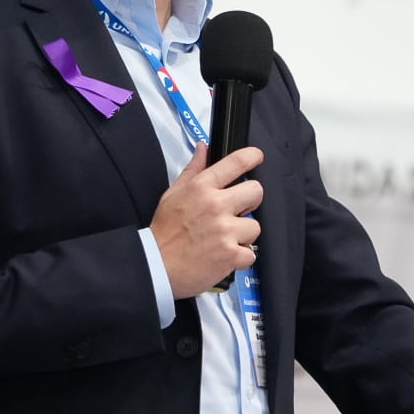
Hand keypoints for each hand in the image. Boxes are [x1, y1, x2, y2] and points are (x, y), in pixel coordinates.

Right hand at [151, 141, 263, 299]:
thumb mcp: (173, 193)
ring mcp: (225, 231)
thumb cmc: (164, 231)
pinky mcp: (230, 254)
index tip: (257, 157)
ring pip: (255, 226)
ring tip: (225, 239)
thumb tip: (204, 148)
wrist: (156, 265)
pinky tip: (225, 256)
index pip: (237, 162)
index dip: (252, 156)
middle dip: (250, 201)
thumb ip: (194, 170)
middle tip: (238, 210)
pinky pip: (251, 253)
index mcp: (201, 187)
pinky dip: (240, 257)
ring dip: (243, 234)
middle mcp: (215, 205)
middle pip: (256, 191)